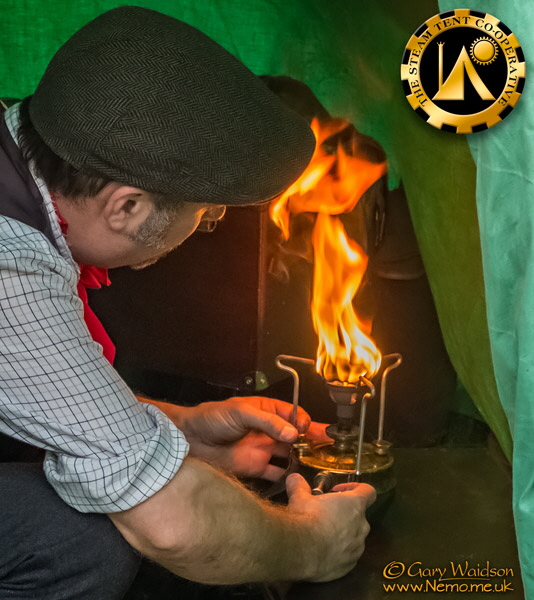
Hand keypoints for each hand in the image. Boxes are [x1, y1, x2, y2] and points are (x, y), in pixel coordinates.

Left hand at [175, 396, 325, 480]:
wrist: (188, 440)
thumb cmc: (211, 418)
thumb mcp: (240, 412)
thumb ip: (268, 422)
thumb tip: (293, 433)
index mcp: (266, 410)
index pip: (293, 415)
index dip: (304, 422)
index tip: (309, 430)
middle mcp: (268, 430)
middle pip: (296, 435)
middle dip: (313, 441)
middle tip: (330, 448)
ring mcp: (262, 449)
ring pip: (290, 454)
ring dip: (304, 459)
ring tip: (320, 466)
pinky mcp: (254, 468)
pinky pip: (276, 473)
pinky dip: (288, 477)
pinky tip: (298, 481)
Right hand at [286, 473, 375, 581]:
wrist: (301, 551)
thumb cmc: (306, 520)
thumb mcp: (299, 497)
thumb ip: (299, 485)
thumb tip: (294, 479)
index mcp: (354, 505)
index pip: (368, 491)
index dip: (355, 487)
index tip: (339, 491)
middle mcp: (361, 526)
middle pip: (359, 515)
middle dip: (344, 513)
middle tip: (325, 512)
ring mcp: (357, 547)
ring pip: (354, 536)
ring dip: (342, 533)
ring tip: (322, 533)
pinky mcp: (349, 565)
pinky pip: (348, 555)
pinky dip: (338, 551)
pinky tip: (322, 550)